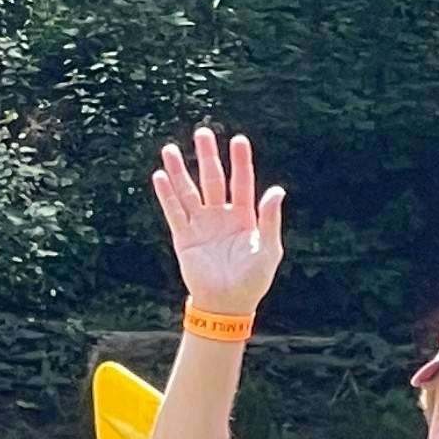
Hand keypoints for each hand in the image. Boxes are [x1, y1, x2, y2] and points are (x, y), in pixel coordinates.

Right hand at [153, 126, 285, 317]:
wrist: (228, 305)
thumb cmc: (253, 280)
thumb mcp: (269, 248)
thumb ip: (270, 219)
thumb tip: (277, 190)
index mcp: (244, 217)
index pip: (241, 182)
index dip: (240, 162)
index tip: (238, 140)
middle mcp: (221, 216)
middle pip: (212, 179)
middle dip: (207, 157)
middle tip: (203, 133)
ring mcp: (201, 225)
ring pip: (189, 191)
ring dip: (180, 171)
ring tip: (171, 149)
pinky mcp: (185, 238)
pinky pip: (174, 212)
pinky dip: (167, 195)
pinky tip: (160, 176)